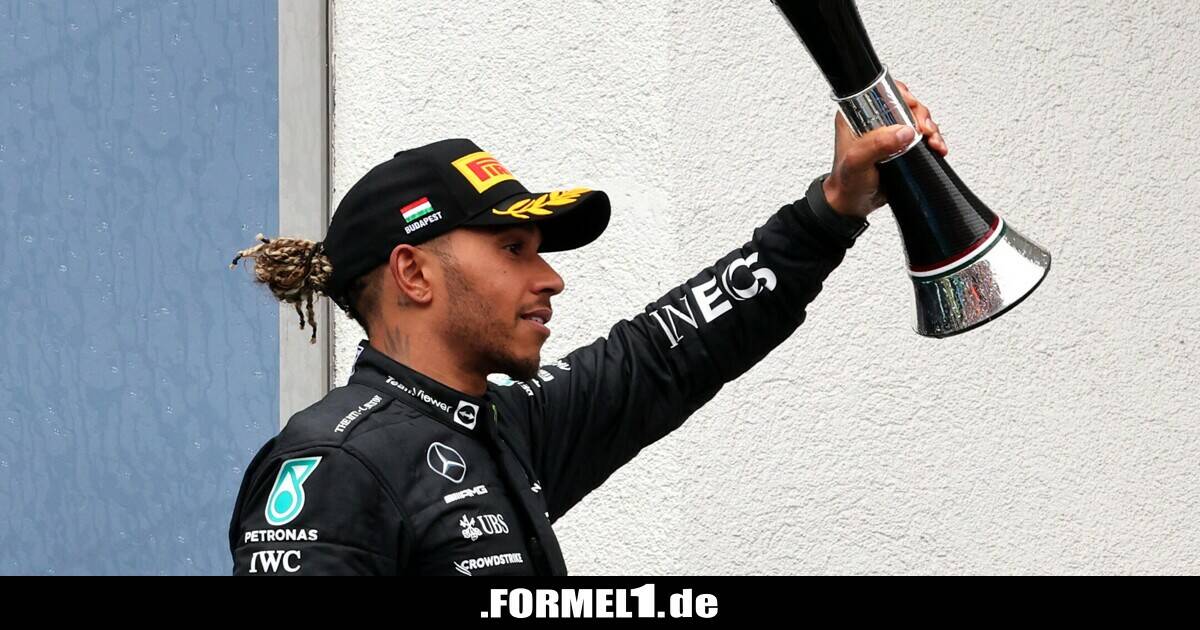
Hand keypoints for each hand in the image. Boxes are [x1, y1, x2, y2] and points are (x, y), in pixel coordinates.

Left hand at [822, 80, 947, 219]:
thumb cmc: (847, 182)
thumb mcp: (857, 161)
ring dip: (930, 128)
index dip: (902, 97)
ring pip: (917, 119)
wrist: (853, 203)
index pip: (883, 92)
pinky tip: (936, 147)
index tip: (912, 111)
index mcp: (857, 115)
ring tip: (933, 141)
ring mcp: (889, 132)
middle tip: (925, 131)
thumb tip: (904, 131)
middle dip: (921, 115)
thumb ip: (876, 145)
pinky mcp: (901, 145)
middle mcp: (874, 120)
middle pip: (906, 104)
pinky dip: (932, 139)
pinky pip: (922, 135)